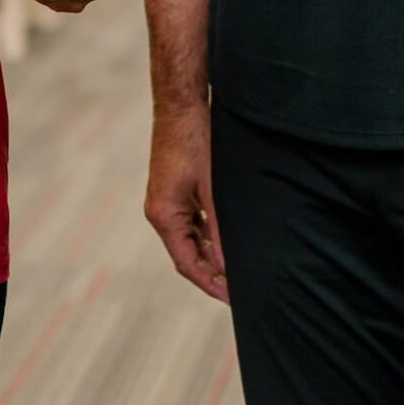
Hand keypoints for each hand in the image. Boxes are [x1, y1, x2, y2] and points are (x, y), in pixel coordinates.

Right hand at [144, 106, 227, 302]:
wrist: (182, 106)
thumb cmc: (196, 142)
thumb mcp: (214, 188)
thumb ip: (220, 228)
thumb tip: (231, 263)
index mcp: (163, 215)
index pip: (187, 264)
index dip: (211, 284)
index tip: (234, 298)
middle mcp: (160, 212)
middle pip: (188, 255)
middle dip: (214, 273)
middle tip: (243, 289)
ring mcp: (166, 203)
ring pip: (191, 241)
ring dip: (213, 255)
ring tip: (241, 270)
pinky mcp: (175, 193)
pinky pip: (192, 224)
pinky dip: (210, 236)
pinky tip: (230, 242)